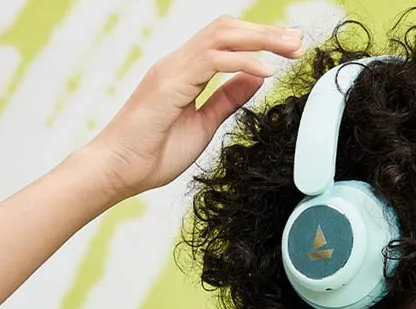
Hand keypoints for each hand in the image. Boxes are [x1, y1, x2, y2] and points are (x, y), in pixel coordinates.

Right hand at [82, 16, 304, 202]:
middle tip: (298, 42)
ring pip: (222, 36)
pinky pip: (213, 61)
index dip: (259, 39)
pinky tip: (266, 71)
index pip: (225, 41)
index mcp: (184, 72)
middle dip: (266, 33)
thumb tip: (255, 79)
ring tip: (289, 49)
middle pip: (227, 29)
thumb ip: (226, 99)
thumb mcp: (203, 124)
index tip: (289, 47)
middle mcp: (177, 63)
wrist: (117, 171)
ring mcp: (172, 70)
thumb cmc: (152, 154)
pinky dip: (243, 62)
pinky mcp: (170, 84)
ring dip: (260, 39)